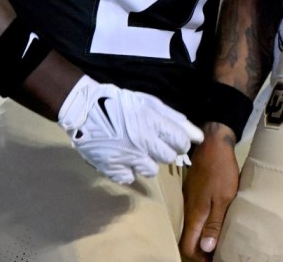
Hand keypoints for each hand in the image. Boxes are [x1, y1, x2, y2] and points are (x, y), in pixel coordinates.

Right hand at [56, 75, 202, 184]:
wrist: (85, 110)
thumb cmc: (120, 104)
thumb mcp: (149, 104)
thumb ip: (174, 119)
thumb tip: (197, 135)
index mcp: (153, 122)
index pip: (180, 141)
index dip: (181, 143)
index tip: (175, 142)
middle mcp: (142, 141)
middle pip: (168, 157)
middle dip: (165, 152)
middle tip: (154, 145)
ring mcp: (127, 156)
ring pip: (150, 171)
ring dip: (146, 162)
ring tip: (136, 151)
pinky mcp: (112, 168)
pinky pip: (129, 177)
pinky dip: (127, 170)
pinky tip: (122, 159)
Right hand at [179, 127, 240, 261]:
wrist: (213, 144)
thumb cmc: (220, 171)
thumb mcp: (224, 198)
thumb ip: (214, 223)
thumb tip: (207, 248)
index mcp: (195, 215)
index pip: (189, 248)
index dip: (200, 259)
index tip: (215, 261)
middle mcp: (188, 212)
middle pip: (189, 241)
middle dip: (201, 252)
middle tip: (218, 255)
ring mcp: (190, 203)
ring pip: (193, 229)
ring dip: (203, 240)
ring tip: (219, 244)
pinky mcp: (194, 195)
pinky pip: (196, 218)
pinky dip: (204, 227)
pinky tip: (216, 225)